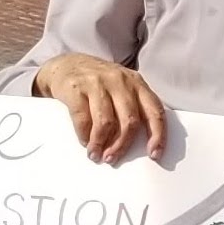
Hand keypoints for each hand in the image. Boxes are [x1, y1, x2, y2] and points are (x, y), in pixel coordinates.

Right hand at [35, 53, 170, 161]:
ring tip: (95, 155)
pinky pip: (83, 119)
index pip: (155, 111)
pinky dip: (84, 135)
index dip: (158, 135)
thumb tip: (140, 146)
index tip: (154, 155)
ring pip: (106, 122)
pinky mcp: (76, 88)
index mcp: (137, 83)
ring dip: (100, 143)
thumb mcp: (121, 88)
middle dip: (122, 145)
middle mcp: (120, 81)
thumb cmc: (99, 84)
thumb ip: (133, 108)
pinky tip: (84, 142)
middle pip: (130, 120)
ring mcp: (98, 83)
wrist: (66, 65)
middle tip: (112, 159)